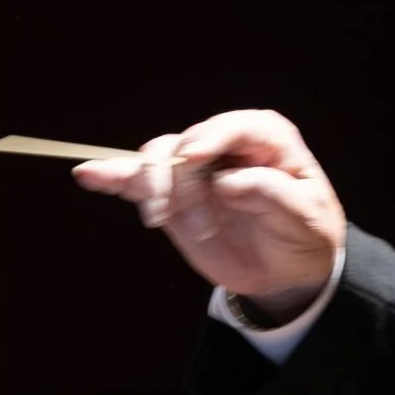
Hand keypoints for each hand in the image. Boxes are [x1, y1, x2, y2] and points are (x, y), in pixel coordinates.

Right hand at [74, 110, 345, 313]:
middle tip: (174, 212)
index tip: (195, 158)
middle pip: (186, 143)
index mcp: (265, 137)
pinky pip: (138, 181)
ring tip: (156, 216)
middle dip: (175, 174)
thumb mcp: (305, 217)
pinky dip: (113, 178)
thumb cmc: (305, 233)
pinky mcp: (171, 193)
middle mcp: (224, 143)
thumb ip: (272, 196)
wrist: (289, 268)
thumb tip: (228, 183)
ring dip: (151, 186)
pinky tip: (88, 175)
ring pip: (158, 159)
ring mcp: (194, 168)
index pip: (235, 127)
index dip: (211, 138)